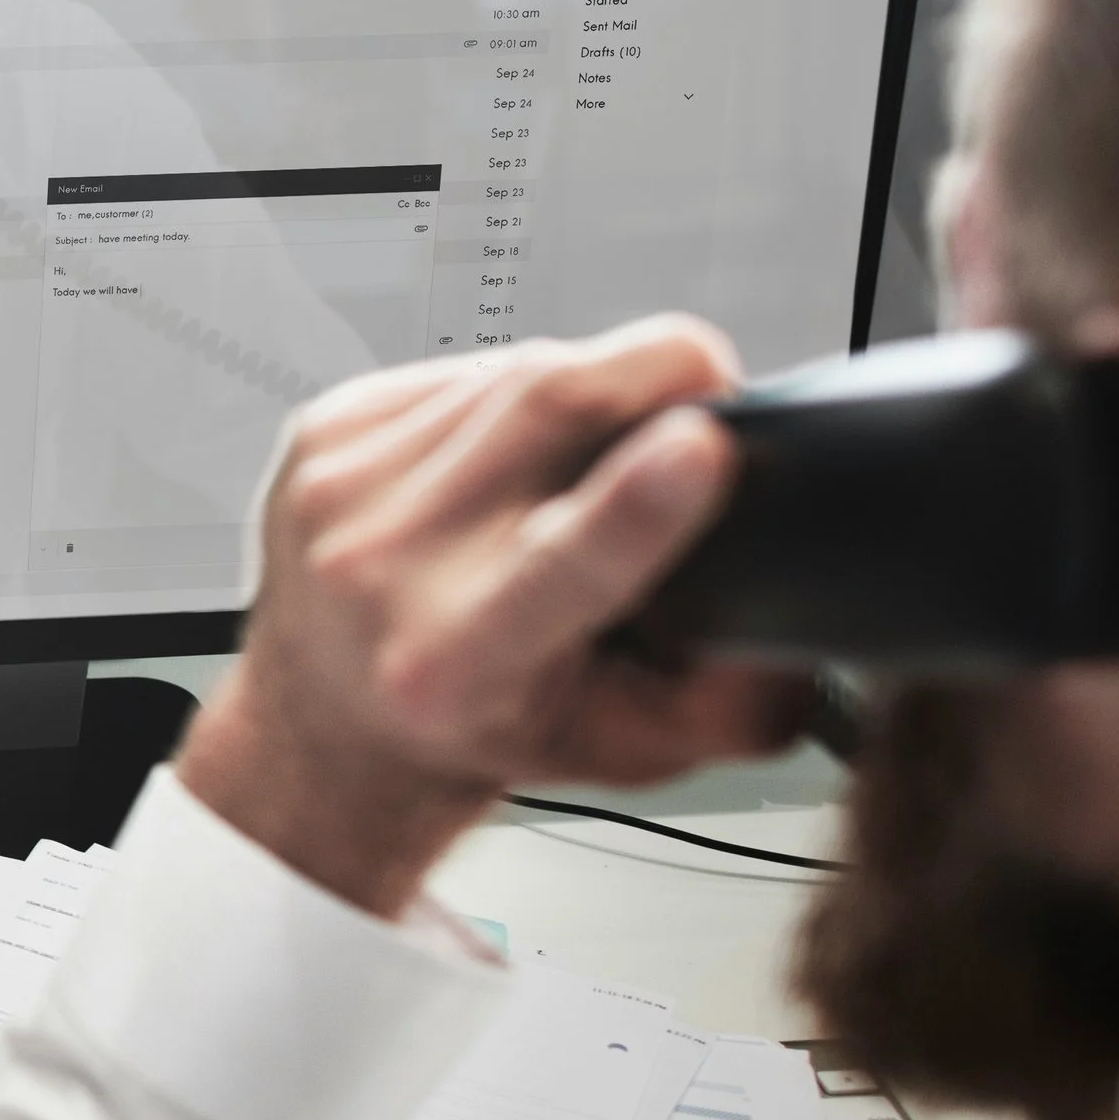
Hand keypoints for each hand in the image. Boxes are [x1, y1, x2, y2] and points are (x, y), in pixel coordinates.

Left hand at [178, 316, 815, 917]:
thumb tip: (792, 646)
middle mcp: (384, 571)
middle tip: (714, 396)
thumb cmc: (479, 727)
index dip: (639, 503)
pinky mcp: (325, 428)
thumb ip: (726, 709)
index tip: (703, 447)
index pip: (561, 565)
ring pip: (518, 370)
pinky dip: (516, 392)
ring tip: (595, 455)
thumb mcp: (623, 751)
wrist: (328, 716)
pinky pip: (463, 368)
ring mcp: (344, 490)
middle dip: (661, 372)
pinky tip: (512, 455)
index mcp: (458, 663)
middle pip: (549, 410)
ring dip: (590, 389)